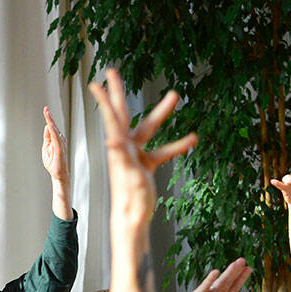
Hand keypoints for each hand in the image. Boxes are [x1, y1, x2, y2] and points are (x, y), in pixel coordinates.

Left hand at [41, 106, 69, 184]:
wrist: (58, 174)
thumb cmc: (53, 163)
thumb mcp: (46, 148)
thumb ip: (47, 138)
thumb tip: (48, 127)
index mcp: (55, 140)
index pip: (51, 127)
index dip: (48, 118)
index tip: (46, 110)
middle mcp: (60, 140)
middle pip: (53, 127)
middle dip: (49, 118)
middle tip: (45, 109)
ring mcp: (61, 144)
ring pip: (55, 130)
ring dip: (51, 122)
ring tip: (47, 113)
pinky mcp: (60, 148)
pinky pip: (57, 138)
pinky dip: (54, 131)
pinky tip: (51, 126)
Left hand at [89, 69, 195, 236]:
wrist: (132, 219)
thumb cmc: (129, 200)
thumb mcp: (127, 175)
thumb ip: (121, 157)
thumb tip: (113, 139)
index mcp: (119, 147)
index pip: (112, 118)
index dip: (106, 100)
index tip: (97, 83)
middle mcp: (124, 147)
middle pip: (122, 114)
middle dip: (118, 93)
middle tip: (112, 72)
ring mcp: (135, 154)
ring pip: (149, 128)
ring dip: (162, 113)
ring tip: (176, 95)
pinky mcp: (145, 165)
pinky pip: (163, 151)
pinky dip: (177, 145)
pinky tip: (193, 138)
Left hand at [174, 258, 250, 291]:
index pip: (233, 288)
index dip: (241, 278)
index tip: (247, 270)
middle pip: (229, 283)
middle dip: (237, 272)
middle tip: (244, 261)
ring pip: (221, 282)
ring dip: (229, 272)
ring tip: (236, 263)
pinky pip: (205, 286)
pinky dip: (210, 279)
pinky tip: (216, 271)